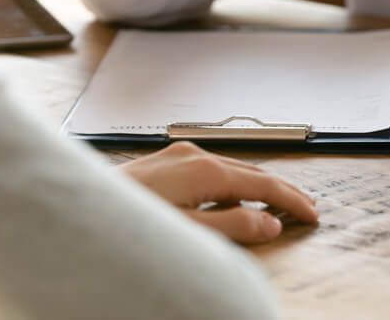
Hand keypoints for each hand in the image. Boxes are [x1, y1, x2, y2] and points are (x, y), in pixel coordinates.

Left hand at [120, 142, 317, 244]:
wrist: (77, 211)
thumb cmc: (127, 225)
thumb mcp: (188, 234)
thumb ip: (233, 228)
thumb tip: (270, 223)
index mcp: (205, 170)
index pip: (264, 184)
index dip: (292, 200)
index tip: (312, 214)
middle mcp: (194, 155)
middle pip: (252, 172)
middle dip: (281, 191)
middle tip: (306, 208)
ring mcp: (178, 155)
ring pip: (231, 170)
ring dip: (257, 187)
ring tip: (277, 205)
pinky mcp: (164, 162)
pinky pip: (210, 170)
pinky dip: (232, 185)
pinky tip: (233, 200)